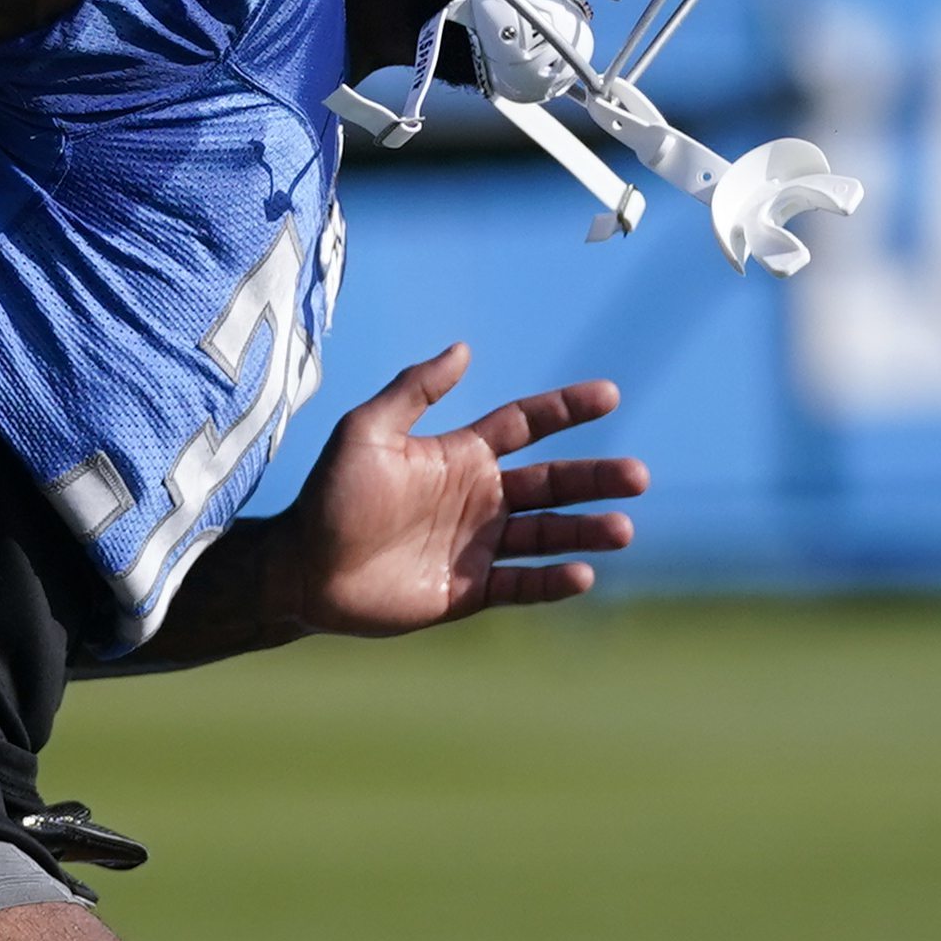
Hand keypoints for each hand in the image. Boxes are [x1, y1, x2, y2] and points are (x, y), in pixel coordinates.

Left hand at [276, 346, 640, 637]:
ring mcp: (477, 546)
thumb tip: (463, 349)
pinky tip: (582, 573)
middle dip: (594, 479)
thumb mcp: (367, 431)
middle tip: (638, 477)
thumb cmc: (329, 496)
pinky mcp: (468, 591)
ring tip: (622, 530)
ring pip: (547, 535)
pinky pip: (521, 584)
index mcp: (460, 454)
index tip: (608, 396)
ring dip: (585, 531)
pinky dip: (552, 581)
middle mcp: (479, 498)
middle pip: (552, 483)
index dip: (566, 410)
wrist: (303, 569)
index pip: (527, 425)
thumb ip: (415, 391)